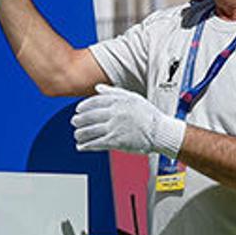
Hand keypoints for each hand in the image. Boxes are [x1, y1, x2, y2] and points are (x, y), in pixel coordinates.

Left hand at [71, 84, 185, 157]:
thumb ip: (113, 92)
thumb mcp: (133, 97)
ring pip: (90, 131)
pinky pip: (96, 144)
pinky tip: (81, 147)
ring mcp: (114, 128)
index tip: (78, 110)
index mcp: (118, 102)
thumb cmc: (149, 115)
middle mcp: (114, 114)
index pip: (94, 102)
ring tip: (77, 135)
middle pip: (89, 116)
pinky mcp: (116, 142)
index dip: (83, 107)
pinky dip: (86, 146)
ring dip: (80, 134)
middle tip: (74, 122)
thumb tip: (97, 88)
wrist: (161, 132)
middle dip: (78, 120)